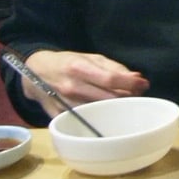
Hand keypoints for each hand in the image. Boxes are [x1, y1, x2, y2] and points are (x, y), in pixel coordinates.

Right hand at [21, 50, 149, 115]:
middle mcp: (71, 86)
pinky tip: (106, 115)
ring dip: (115, 110)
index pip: (110, 79)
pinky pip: (85, 121)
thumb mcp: (90, 58)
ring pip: (98, 112)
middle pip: (107, 98)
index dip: (131, 84)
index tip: (145, 85)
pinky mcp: (58, 116)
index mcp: (79, 68)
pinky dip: (99, 118)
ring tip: (123, 105)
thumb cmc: (67, 62)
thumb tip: (137, 79)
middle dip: (127, 98)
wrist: (33, 72)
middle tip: (136, 96)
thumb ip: (114, 68)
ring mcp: (63, 103)